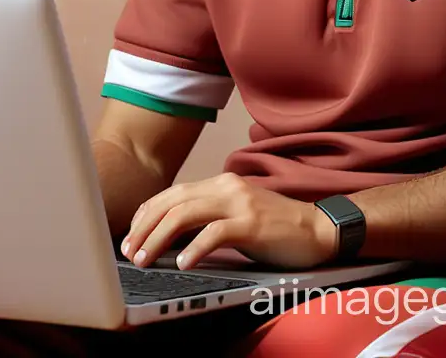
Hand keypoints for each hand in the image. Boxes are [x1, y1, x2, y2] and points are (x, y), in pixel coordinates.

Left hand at [120, 172, 338, 270]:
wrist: (317, 229)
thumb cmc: (275, 227)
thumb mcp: (236, 215)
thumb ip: (208, 217)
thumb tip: (170, 237)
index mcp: (221, 183)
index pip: (173, 193)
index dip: (147, 213)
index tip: (131, 235)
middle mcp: (227, 187)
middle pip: (173, 201)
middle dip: (145, 226)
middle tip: (128, 251)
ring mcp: (240, 203)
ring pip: (186, 214)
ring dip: (159, 237)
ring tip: (145, 258)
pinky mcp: (252, 223)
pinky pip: (214, 233)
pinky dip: (193, 249)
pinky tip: (182, 263)